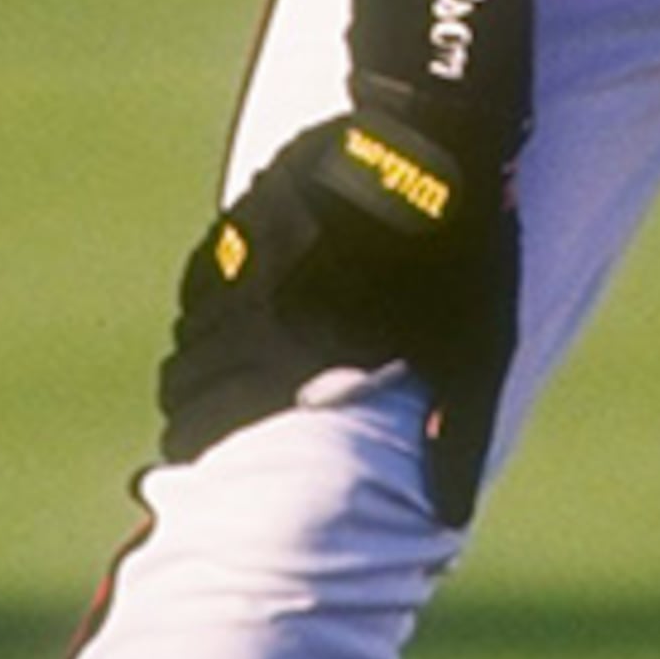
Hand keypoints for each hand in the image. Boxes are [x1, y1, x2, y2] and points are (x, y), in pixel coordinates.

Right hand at [157, 102, 519, 529]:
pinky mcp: (248, 213)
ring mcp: (246, 258)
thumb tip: (450, 517)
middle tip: (197, 426)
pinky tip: (224, 310)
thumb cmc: (461, 257)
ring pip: (191, 326)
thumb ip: (456, 435)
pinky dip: (205, 302)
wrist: (435, 141)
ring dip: (195, 356)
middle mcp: (258, 311)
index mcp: (303, 355)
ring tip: (210, 377)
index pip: (212, 418)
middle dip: (188, 407)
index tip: (194, 457)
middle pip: (186, 376)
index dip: (194, 444)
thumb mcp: (473, 352)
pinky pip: (204, 272)